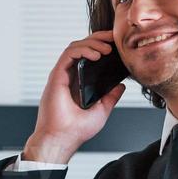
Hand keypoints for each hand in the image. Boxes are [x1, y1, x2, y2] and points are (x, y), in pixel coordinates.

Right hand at [23, 29, 126, 163]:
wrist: (62, 140)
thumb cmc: (76, 130)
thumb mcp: (101, 111)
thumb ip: (110, 97)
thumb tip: (121, 85)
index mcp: (77, 82)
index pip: (88, 56)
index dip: (101, 45)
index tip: (116, 44)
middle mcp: (69, 76)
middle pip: (82, 47)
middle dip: (99, 38)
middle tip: (114, 38)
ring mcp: (62, 75)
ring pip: (75, 47)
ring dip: (92, 43)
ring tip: (107, 49)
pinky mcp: (56, 76)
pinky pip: (68, 54)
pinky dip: (82, 50)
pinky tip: (96, 55)